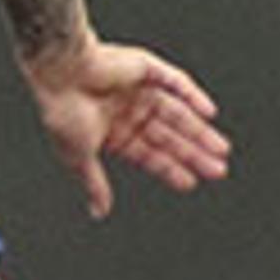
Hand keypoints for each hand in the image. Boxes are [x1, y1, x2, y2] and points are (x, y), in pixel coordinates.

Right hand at [26, 40, 227, 218]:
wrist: (59, 70)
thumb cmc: (62, 110)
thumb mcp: (80, 156)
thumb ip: (95, 183)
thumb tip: (99, 212)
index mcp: (110, 131)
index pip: (147, 154)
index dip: (169, 169)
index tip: (190, 183)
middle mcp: (126, 110)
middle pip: (167, 136)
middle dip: (191, 154)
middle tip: (217, 170)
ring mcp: (138, 89)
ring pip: (177, 112)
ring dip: (198, 131)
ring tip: (221, 149)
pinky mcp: (145, 68)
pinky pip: (175, 82)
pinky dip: (193, 96)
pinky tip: (209, 112)